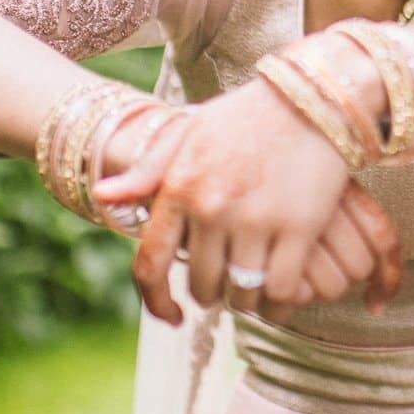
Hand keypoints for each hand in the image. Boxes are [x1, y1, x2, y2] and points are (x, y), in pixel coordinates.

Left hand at [93, 44, 396, 322]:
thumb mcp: (191, 133)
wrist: (313, 96)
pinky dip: (281, 302)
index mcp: (179, 186)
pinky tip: (283, 295)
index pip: (151, 262)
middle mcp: (211, 207)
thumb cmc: (248, 115)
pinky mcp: (298, 227)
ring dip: (249, 301)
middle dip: (213, 293)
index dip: (157, 301)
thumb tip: (100, 196)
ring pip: (242, 293)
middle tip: (229, 286)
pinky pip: (280, 289)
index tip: (172, 317)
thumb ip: (148, 171)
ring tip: (257, 290)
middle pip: (202, 284)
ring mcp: (254, 219)